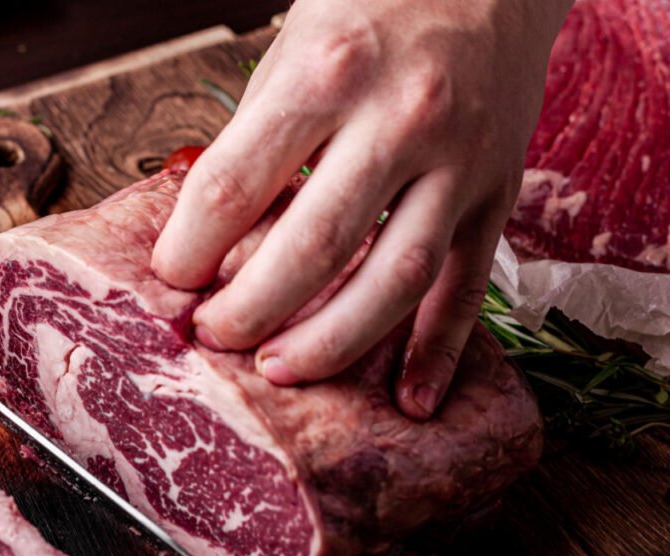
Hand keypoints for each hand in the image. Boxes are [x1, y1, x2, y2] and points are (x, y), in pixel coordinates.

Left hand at [151, 0, 570, 418]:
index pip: (236, 185)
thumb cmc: (377, 4)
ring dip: (333, 342)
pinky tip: (410, 401)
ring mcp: (458, 162)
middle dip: (251, 309)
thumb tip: (210, 235)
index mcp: (329, 73)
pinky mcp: (498, 193)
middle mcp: (400, 118)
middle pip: (313, 247)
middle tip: (213, 336)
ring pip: (394, 278)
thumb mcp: (298, 42)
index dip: (190, 247)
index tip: (171, 278)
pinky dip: (440, 353)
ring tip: (281, 371)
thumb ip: (259, 136)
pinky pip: (469, 287)